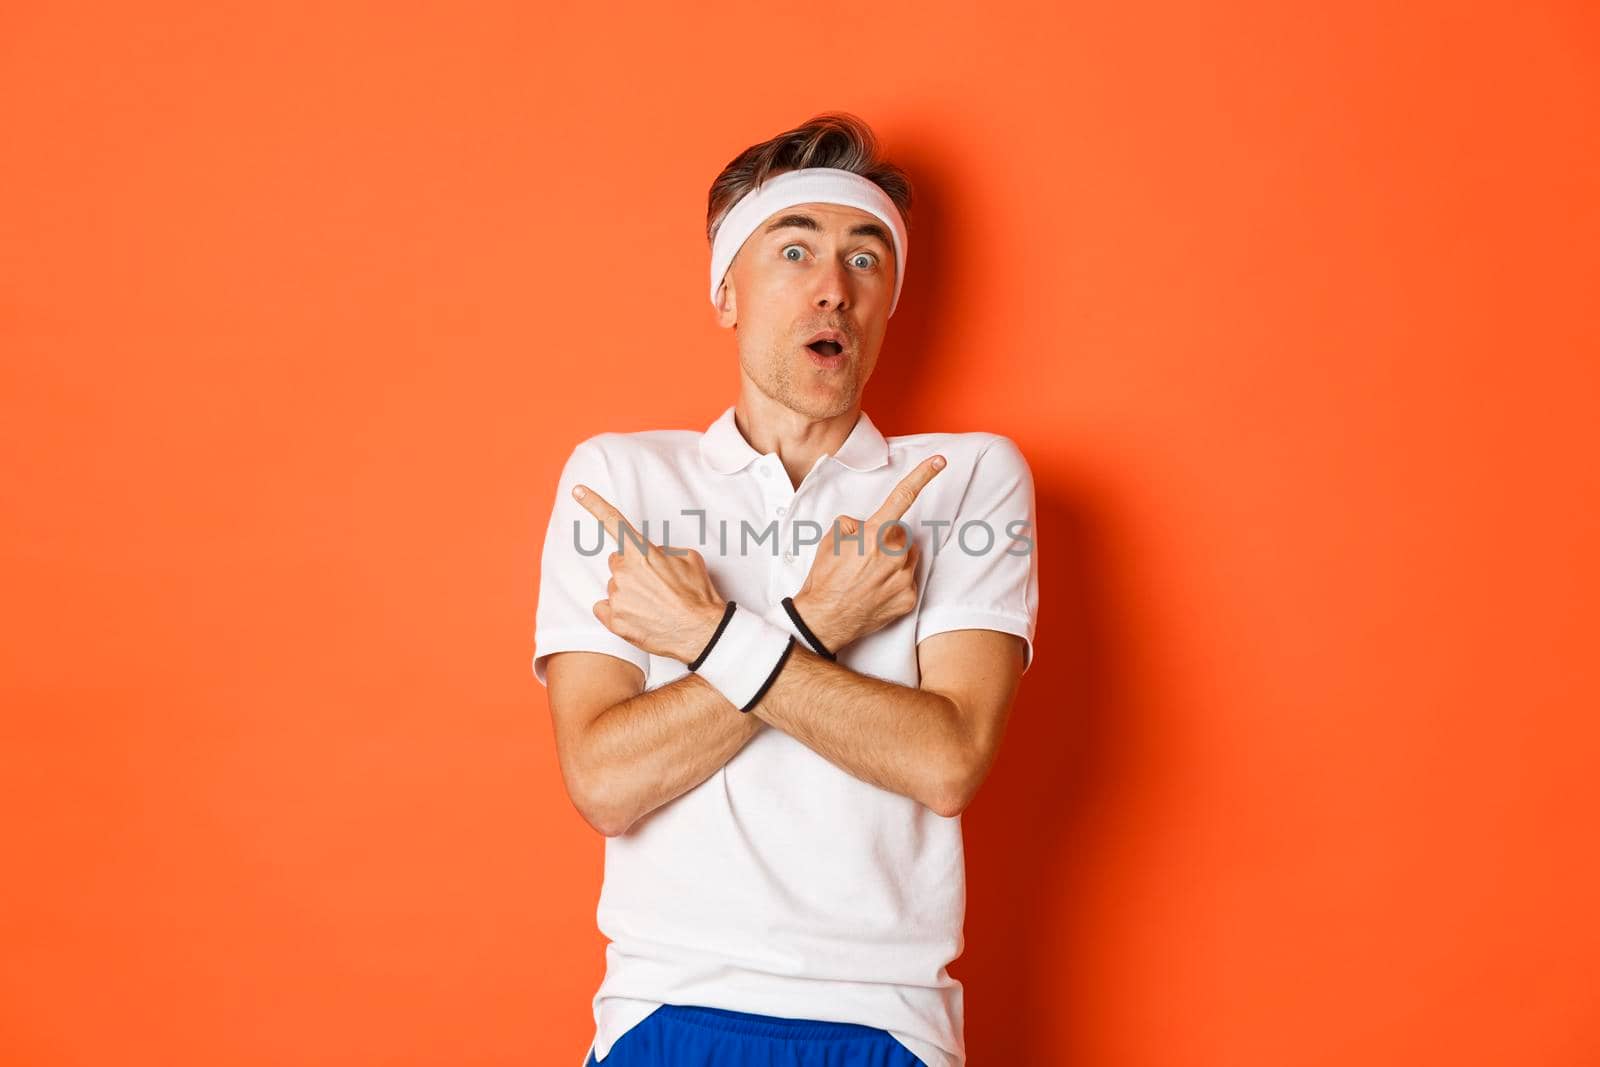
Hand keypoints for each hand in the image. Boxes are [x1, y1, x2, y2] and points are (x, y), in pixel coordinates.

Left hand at [573, 483, 727, 663]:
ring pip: (614, 587)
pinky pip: (604, 608)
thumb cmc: (698, 594)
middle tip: (655, 585)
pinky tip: (638, 617)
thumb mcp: (688, 558)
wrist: (702, 632)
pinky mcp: (614, 621)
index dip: (592, 503)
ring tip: (654, 605)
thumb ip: (662, 551)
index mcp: (641, 552)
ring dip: (629, 593)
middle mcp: (624, 572)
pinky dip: (617, 612)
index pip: (612, 521)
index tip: (576, 490)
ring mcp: (617, 597)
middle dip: (631, 570)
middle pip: (617, 563)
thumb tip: (652, 556)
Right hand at [790, 454, 945, 652]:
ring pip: (909, 555)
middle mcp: (893, 554)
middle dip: (888, 539)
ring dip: (895, 559)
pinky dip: (896, 582)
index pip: (902, 497)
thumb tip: (868, 526)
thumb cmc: (825, 578)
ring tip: (870, 574)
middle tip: (866, 556)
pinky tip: (877, 590)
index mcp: (874, 534)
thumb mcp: (831, 538)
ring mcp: (903, 578)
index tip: (939, 461)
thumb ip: (855, 523)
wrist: (824, 618)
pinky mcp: (908, 598)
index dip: (922, 476)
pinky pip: (909, 580)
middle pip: (903, 534)